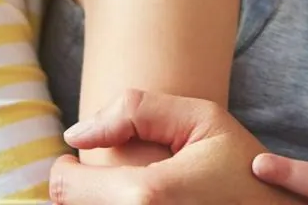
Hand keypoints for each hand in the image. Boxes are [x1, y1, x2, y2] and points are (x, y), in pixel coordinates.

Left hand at [49, 89, 306, 204]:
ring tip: (135, 195)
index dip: (68, 168)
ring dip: (100, 204)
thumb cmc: (243, 169)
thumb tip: (75, 134)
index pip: (64, 186)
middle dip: (85, 189)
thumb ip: (135, 112)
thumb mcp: (202, 120)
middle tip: (116, 177)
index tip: (89, 159)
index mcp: (145, 196)